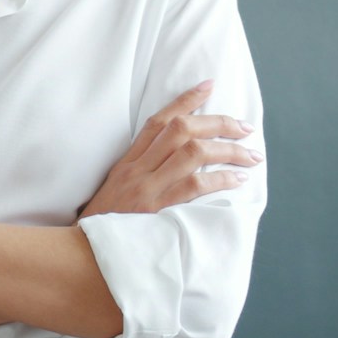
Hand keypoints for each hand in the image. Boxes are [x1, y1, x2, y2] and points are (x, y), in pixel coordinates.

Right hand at [78, 80, 262, 219]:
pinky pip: (194, 185)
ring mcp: (147, 187)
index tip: (208, 86)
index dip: (185, 100)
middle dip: (217, 123)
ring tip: (250, 155)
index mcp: (128, 162)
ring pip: (193, 152)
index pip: (158, 121)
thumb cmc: (106, 224)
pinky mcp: (157, 208)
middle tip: (244, 127)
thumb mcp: (116, 190)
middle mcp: (137, 169)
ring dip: (228, 150)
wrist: (87, 251)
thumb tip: (175, 160)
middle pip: (181, 129)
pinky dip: (221, 178)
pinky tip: (237, 179)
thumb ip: (141, 172)